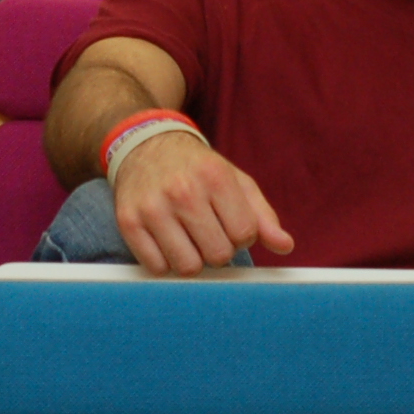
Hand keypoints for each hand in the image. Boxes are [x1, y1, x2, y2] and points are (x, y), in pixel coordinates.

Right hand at [110, 128, 294, 273]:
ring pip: (187, 267)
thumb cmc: (197, 169)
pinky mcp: (128, 222)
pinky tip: (166, 241)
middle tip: (208, 232)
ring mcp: (153, 207)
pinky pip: (156, 268)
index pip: (244, 235)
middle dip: (218, 250)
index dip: (241, 236)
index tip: (229, 224)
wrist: (144, 145)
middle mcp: (183, 191)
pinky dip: (165, 262)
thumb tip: (285, 246)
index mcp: (215, 177)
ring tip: (188, 238)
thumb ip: (262, 215)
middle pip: (217, 255)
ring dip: (192, 260)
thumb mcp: (235, 180)